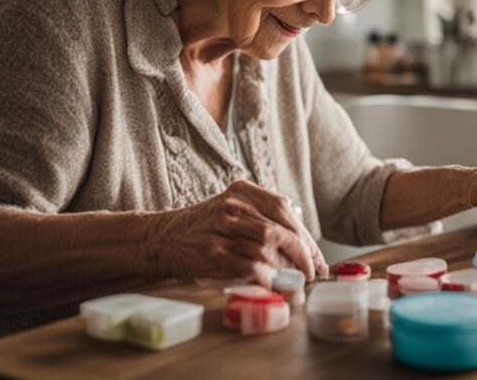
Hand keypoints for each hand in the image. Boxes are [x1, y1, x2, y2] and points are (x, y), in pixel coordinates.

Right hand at [147, 180, 328, 285]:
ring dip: (286, 269)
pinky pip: (249, 266)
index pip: (283, 209)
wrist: (159, 238)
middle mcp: (232, 207)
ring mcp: (220, 229)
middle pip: (279, 230)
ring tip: (295, 282)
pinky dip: (267, 278)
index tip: (316, 257)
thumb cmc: (202, 229)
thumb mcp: (231, 211)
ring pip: (267, 248)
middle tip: (311, 273)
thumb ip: (262, 219)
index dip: (305, 235)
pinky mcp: (211, 253)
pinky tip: (274, 285)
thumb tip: (302, 247)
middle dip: (302, 254)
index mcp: (242, 192)